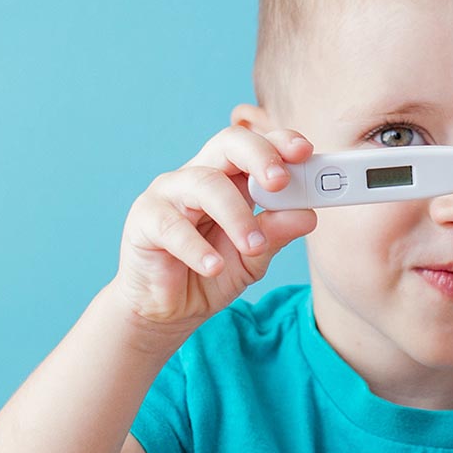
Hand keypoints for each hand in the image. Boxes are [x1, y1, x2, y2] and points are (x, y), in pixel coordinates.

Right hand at [112, 117, 316, 330]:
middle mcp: (200, 176)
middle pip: (229, 143)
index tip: (305, 151)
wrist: (169, 309)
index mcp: (232, 178)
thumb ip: (277, 234)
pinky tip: (213, 267)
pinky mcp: (144, 220)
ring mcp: (169, 194)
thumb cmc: (212, 272)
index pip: (256, 146)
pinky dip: (196, 247)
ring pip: (205, 183)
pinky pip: (171, 225)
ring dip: (236, 214)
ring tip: (254, 246)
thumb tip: (308, 215)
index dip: (280, 142)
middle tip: (280, 182)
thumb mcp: (254, 257)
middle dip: (259, 156)